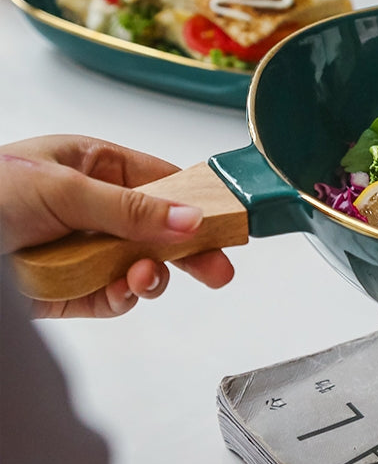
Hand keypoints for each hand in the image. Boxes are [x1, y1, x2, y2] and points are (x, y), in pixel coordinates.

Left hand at [0, 135, 234, 318]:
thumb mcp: (63, 191)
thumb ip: (130, 209)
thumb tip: (190, 217)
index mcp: (95, 165)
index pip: (161, 181)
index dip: (195, 201)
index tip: (227, 221)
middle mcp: (94, 208)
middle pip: (159, 229)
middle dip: (190, 249)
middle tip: (220, 270)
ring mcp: (84, 250)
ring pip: (141, 266)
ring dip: (150, 275)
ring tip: (143, 278)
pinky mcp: (71, 290)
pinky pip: (113, 297)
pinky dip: (123, 298)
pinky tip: (121, 291)